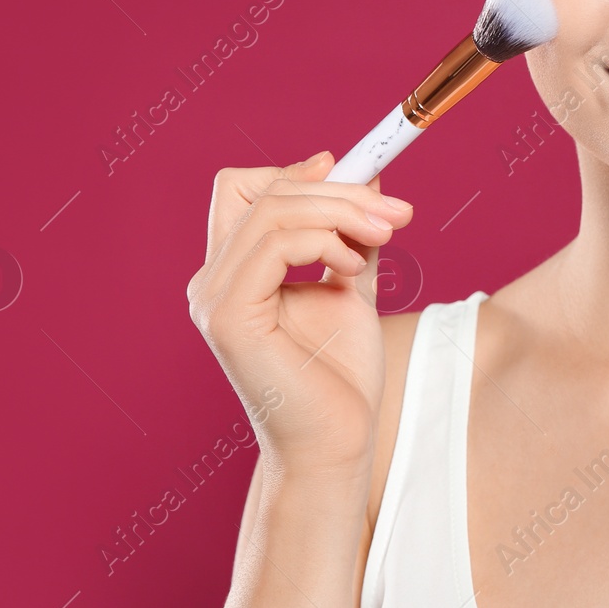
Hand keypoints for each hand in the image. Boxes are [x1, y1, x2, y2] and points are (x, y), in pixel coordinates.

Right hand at [187, 150, 411, 476]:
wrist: (337, 440)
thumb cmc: (340, 374)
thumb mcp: (349, 283)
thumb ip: (351, 234)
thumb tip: (369, 178)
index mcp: (233, 271)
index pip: (241, 190)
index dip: (291, 170)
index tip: (348, 166)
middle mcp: (212, 281)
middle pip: (264, 191)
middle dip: (338, 190)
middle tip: (397, 210)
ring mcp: (214, 299)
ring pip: (273, 211)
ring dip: (341, 212)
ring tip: (385, 236)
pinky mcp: (228, 317)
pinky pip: (274, 245)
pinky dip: (322, 241)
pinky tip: (352, 267)